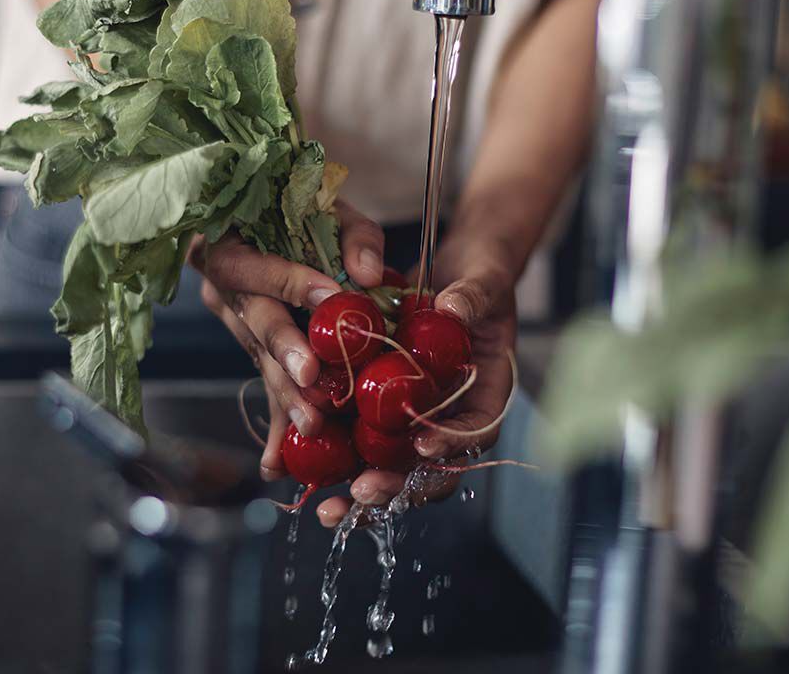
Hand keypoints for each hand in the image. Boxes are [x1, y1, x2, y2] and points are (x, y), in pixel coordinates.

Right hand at [190, 200, 385, 480]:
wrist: (270, 222)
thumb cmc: (300, 211)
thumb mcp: (330, 209)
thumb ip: (354, 236)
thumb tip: (370, 275)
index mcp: (228, 248)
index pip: (254, 268)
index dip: (290, 282)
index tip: (328, 295)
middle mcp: (225, 293)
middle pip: (255, 326)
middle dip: (285, 355)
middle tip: (311, 379)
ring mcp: (237, 328)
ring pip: (262, 364)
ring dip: (287, 397)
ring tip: (311, 426)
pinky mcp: (255, 355)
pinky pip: (266, 390)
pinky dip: (276, 427)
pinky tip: (277, 466)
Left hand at [316, 234, 518, 526]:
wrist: (455, 277)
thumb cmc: (480, 280)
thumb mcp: (482, 282)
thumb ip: (474, 297)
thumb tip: (452, 308)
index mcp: (486, 397)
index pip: (477, 432)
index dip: (453, 444)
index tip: (424, 447)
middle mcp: (451, 419)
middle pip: (431, 470)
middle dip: (397, 486)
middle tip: (363, 491)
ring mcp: (415, 422)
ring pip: (392, 469)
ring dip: (362, 495)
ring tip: (328, 510)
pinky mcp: (382, 415)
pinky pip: (360, 444)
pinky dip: (334, 463)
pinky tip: (301, 477)